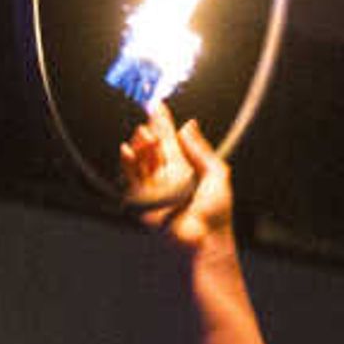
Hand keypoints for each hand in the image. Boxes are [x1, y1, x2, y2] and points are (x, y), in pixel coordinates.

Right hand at [122, 109, 233, 249]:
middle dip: (150, 128)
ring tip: (145, 133)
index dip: (164, 122)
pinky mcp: (141, 200)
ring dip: (141, 144)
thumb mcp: (217, 174)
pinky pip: (130, 177)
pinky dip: (127, 162)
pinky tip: (128, 148)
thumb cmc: (216, 212)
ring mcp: (153, 187)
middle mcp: (167, 176)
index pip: (170, 140)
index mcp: (185, 168)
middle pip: (154, 146)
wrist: (205, 239)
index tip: (157, 105)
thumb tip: (189, 125)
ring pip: (141, 159)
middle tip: (148, 112)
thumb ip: (201, 149)